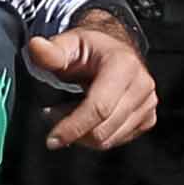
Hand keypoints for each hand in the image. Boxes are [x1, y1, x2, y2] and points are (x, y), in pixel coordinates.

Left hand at [27, 12, 157, 153]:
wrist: (114, 48)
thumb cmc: (90, 48)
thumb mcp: (68, 44)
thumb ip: (51, 52)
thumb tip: (35, 47)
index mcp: (124, 66)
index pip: (99, 108)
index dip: (73, 127)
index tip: (52, 139)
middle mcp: (142, 85)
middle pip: (103, 129)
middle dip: (72, 129)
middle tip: (52, 113)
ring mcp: (148, 104)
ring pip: (108, 139)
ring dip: (82, 134)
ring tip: (67, 112)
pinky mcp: (148, 118)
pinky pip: (117, 140)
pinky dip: (96, 136)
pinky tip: (85, 118)